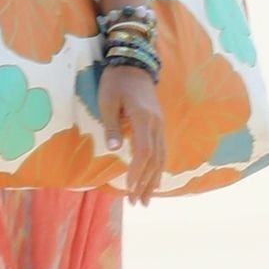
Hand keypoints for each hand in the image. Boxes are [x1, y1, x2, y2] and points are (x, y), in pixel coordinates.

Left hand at [100, 63, 164, 205]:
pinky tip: (153, 180)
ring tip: (146, 199)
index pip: (144, 152)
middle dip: (146, 184)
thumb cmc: (115, 82)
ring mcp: (160, 124)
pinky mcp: (158, 124)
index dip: (137, 172)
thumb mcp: (107, 102)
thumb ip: (111, 126)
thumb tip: (115, 149)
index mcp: (143, 118)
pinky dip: (157, 168)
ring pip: (161, 157)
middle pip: (155, 159)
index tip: (128, 189)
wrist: (133, 64)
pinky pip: (162, 150)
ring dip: (154, 180)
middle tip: (137, 204)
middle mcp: (156, 124)